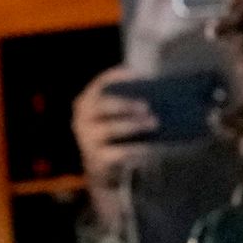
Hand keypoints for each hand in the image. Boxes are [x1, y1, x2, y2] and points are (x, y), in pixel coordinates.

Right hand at [71, 62, 159, 194]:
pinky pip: (118, 152)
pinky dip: (135, 148)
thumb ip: (129, 108)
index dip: (117, 77)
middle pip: (104, 105)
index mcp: (86, 102)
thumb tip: (160, 99)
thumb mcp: (115, 119)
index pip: (99, 84)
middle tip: (147, 105)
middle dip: (126, 104)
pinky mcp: (97, 158)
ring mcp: (87, 139)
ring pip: (111, 128)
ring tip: (154, 123)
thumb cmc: (114, 135)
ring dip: (135, 125)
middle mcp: (82, 118)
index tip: (137, 74)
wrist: (100, 167)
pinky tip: (149, 147)